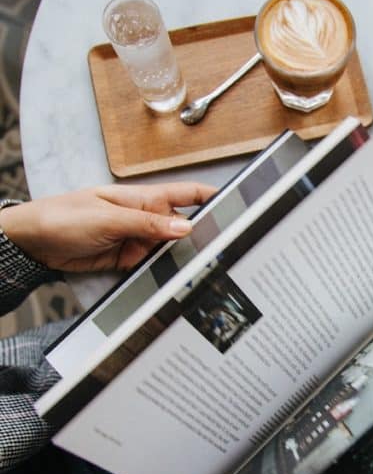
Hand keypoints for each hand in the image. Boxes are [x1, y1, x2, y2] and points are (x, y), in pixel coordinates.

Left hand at [0, 183, 215, 272]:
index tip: (239, 205)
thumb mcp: (108, 218)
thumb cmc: (62, 217)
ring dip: (183, 259)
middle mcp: (145, 218)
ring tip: (204, 268)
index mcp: (143, 198)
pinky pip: (153, 268)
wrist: (31, 243)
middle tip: (225, 248)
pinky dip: (163, 274)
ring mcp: (138, 240)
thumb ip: (148, 223)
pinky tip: (175, 280)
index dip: (213, 197)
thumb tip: (186, 226)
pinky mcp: (128, 261)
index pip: (188, 193)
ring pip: (172, 250)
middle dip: (204, 235)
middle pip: (185, 225)